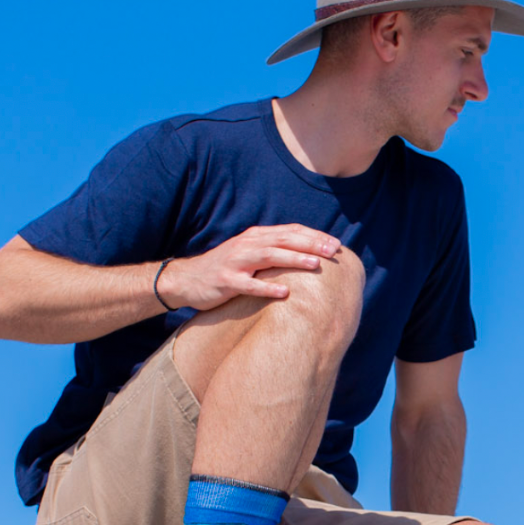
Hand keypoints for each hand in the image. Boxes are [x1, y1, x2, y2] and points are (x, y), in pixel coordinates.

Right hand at [158, 224, 341, 310]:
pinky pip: (248, 285)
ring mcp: (236, 262)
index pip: (290, 231)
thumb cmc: (225, 269)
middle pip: (284, 240)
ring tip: (315, 264)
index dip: (314, 236)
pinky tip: (284, 292)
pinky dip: (266, 288)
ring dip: (294, 259)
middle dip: (311, 244)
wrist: (187, 280)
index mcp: (256, 237)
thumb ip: (273, 251)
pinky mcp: (226, 281)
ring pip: (269, 256)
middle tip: (333, 251)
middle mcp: (247, 245)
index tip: (336, 244)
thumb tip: (306, 255)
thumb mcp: (250, 255)